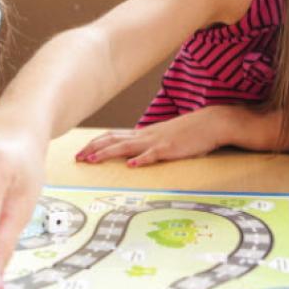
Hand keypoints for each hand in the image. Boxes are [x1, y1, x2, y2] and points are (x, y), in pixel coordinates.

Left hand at [76, 106, 229, 166]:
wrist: (212, 122)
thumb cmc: (189, 133)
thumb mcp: (165, 139)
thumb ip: (150, 146)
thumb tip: (136, 156)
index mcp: (143, 134)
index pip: (113, 136)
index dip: (95, 144)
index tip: (81, 152)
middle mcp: (145, 136)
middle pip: (112, 140)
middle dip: (92, 149)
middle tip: (77, 158)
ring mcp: (157, 142)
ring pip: (126, 147)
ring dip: (107, 153)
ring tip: (91, 160)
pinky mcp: (170, 149)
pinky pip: (153, 155)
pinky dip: (141, 160)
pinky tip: (131, 166)